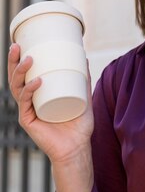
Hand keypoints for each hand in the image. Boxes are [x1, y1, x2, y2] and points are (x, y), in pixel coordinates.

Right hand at [8, 43, 93, 164]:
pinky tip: (37, 82)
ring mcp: (27, 111)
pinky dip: (30, 91)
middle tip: (16, 46)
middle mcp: (29, 102)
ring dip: (20, 72)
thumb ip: (83, 80)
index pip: (23, 74)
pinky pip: (26, 104)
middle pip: (15, 78)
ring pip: (17, 88)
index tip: (20, 42)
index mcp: (37, 95)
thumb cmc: (79, 126)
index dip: (18, 60)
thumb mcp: (84, 97)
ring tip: (29, 59)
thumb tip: (84, 57)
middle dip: (13, 61)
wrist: (78, 148)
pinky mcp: (29, 121)